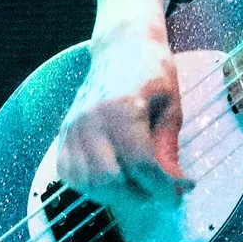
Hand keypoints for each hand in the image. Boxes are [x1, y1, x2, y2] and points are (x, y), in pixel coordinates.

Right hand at [53, 28, 191, 205]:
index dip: (163, 188)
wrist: (121, 46)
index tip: (179, 194)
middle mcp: (92, 119)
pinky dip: (89, 186)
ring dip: (116, 195)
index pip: (141, 165)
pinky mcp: (63, 133)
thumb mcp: (171, 107)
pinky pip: (69, 174)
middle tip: (158, 192)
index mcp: (124, 107)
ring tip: (137, 186)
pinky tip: (111, 178)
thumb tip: (176, 187)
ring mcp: (73, 126)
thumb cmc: (151, 72)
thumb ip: (168, 150)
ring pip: (87, 183)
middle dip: (139, 196)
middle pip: (109, 180)